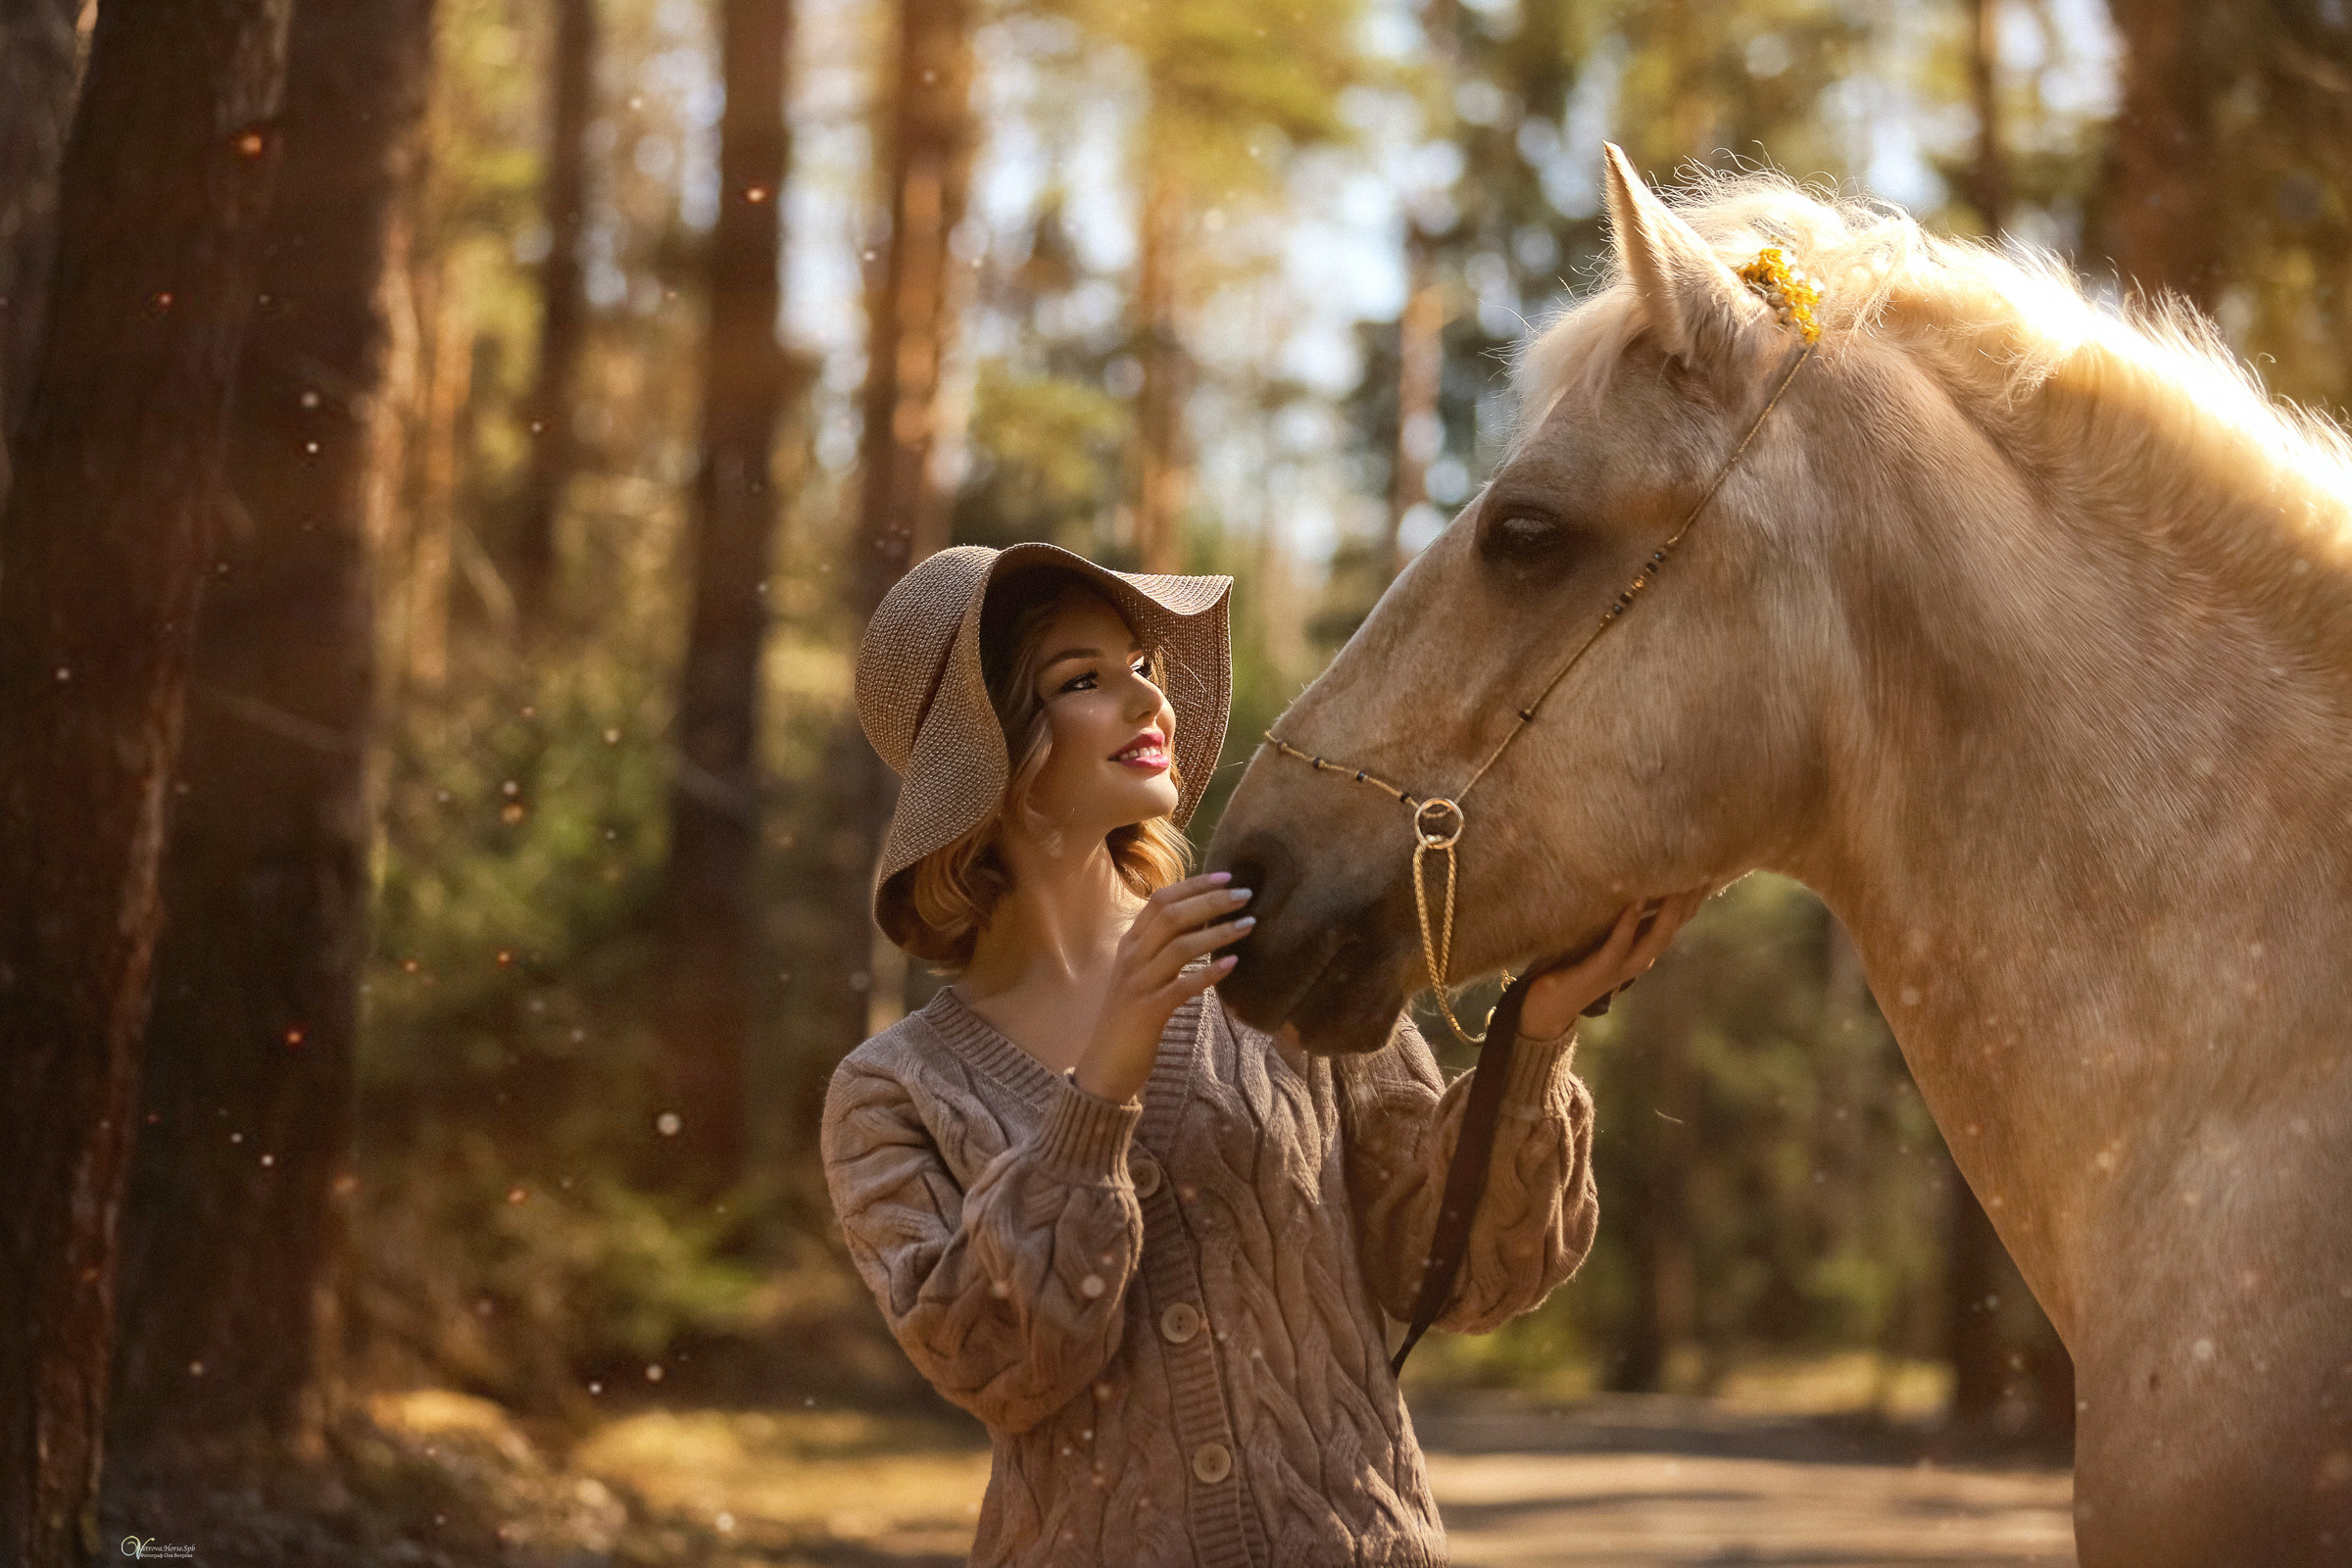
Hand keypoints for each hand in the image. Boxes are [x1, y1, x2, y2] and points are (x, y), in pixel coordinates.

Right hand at [1073, 872, 1254, 1103]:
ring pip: (1180, 946)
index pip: (1160, 900)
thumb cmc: (1129, 1018)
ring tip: (1248, 926)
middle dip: (1211, 901)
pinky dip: (1209, 973)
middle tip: (1246, 895)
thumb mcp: (1141, 974)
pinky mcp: (1149, 1011)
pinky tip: (1232, 965)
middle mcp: (1132, 958)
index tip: (1227, 876)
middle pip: (1172, 916)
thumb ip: (1161, 947)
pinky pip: (1182, 986)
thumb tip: (1200, 920)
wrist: (1105, 1065)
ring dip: (1217, 932)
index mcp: (1130, 944)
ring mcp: (1139, 984)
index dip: (1193, 885)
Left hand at [1514, 887, 1708, 1043]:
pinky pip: (1618, 944)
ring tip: (1677, 884)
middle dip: (1689, 900)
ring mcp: (1623, 967)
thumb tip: (1632, 880)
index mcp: (1642, 948)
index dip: (1693, 896)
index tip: (1706, 866)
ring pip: (1656, 938)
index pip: (1677, 919)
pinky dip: (1628, 923)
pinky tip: (1635, 902)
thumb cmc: (1574, 962)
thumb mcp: (1604, 936)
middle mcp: (1640, 958)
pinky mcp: (1600, 970)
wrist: (1550, 1003)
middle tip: (1702, 869)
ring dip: (1668, 912)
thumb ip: (1621, 916)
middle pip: (1674, 926)